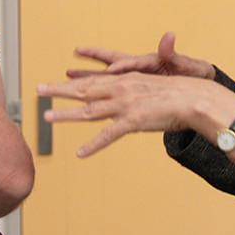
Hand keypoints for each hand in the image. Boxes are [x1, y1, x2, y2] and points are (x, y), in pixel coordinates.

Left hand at [38, 72, 202, 156]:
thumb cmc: (178, 95)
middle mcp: (121, 89)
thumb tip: (125, 104)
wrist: (195, 98)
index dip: (73, 81)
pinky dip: (94, 145)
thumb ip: (135, 96)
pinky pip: (109, 135)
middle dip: (59, 90)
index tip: (56, 81)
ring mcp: (126, 104)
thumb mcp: (151, 90)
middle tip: (38, 90)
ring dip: (66, 115)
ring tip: (47, 118)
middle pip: (84, 89)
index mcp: (126, 80)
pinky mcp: (134, 120)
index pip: (94, 81)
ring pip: (89, 110)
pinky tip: (80, 153)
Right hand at [67, 32, 215, 80]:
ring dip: (89, 75)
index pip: (131, 63)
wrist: (197, 85)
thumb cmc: (191, 73)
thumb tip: (169, 35)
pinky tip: (84, 97)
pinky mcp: (134, 89)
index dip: (121, 66)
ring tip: (68, 73)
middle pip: (111, 61)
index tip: (111, 71)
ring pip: (107, 76)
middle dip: (94, 59)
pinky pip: (112, 90)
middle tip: (76, 53)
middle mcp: (137, 68)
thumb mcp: (185, 64)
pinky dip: (98, 92)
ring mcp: (134, 78)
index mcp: (149, 62)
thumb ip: (173, 53)